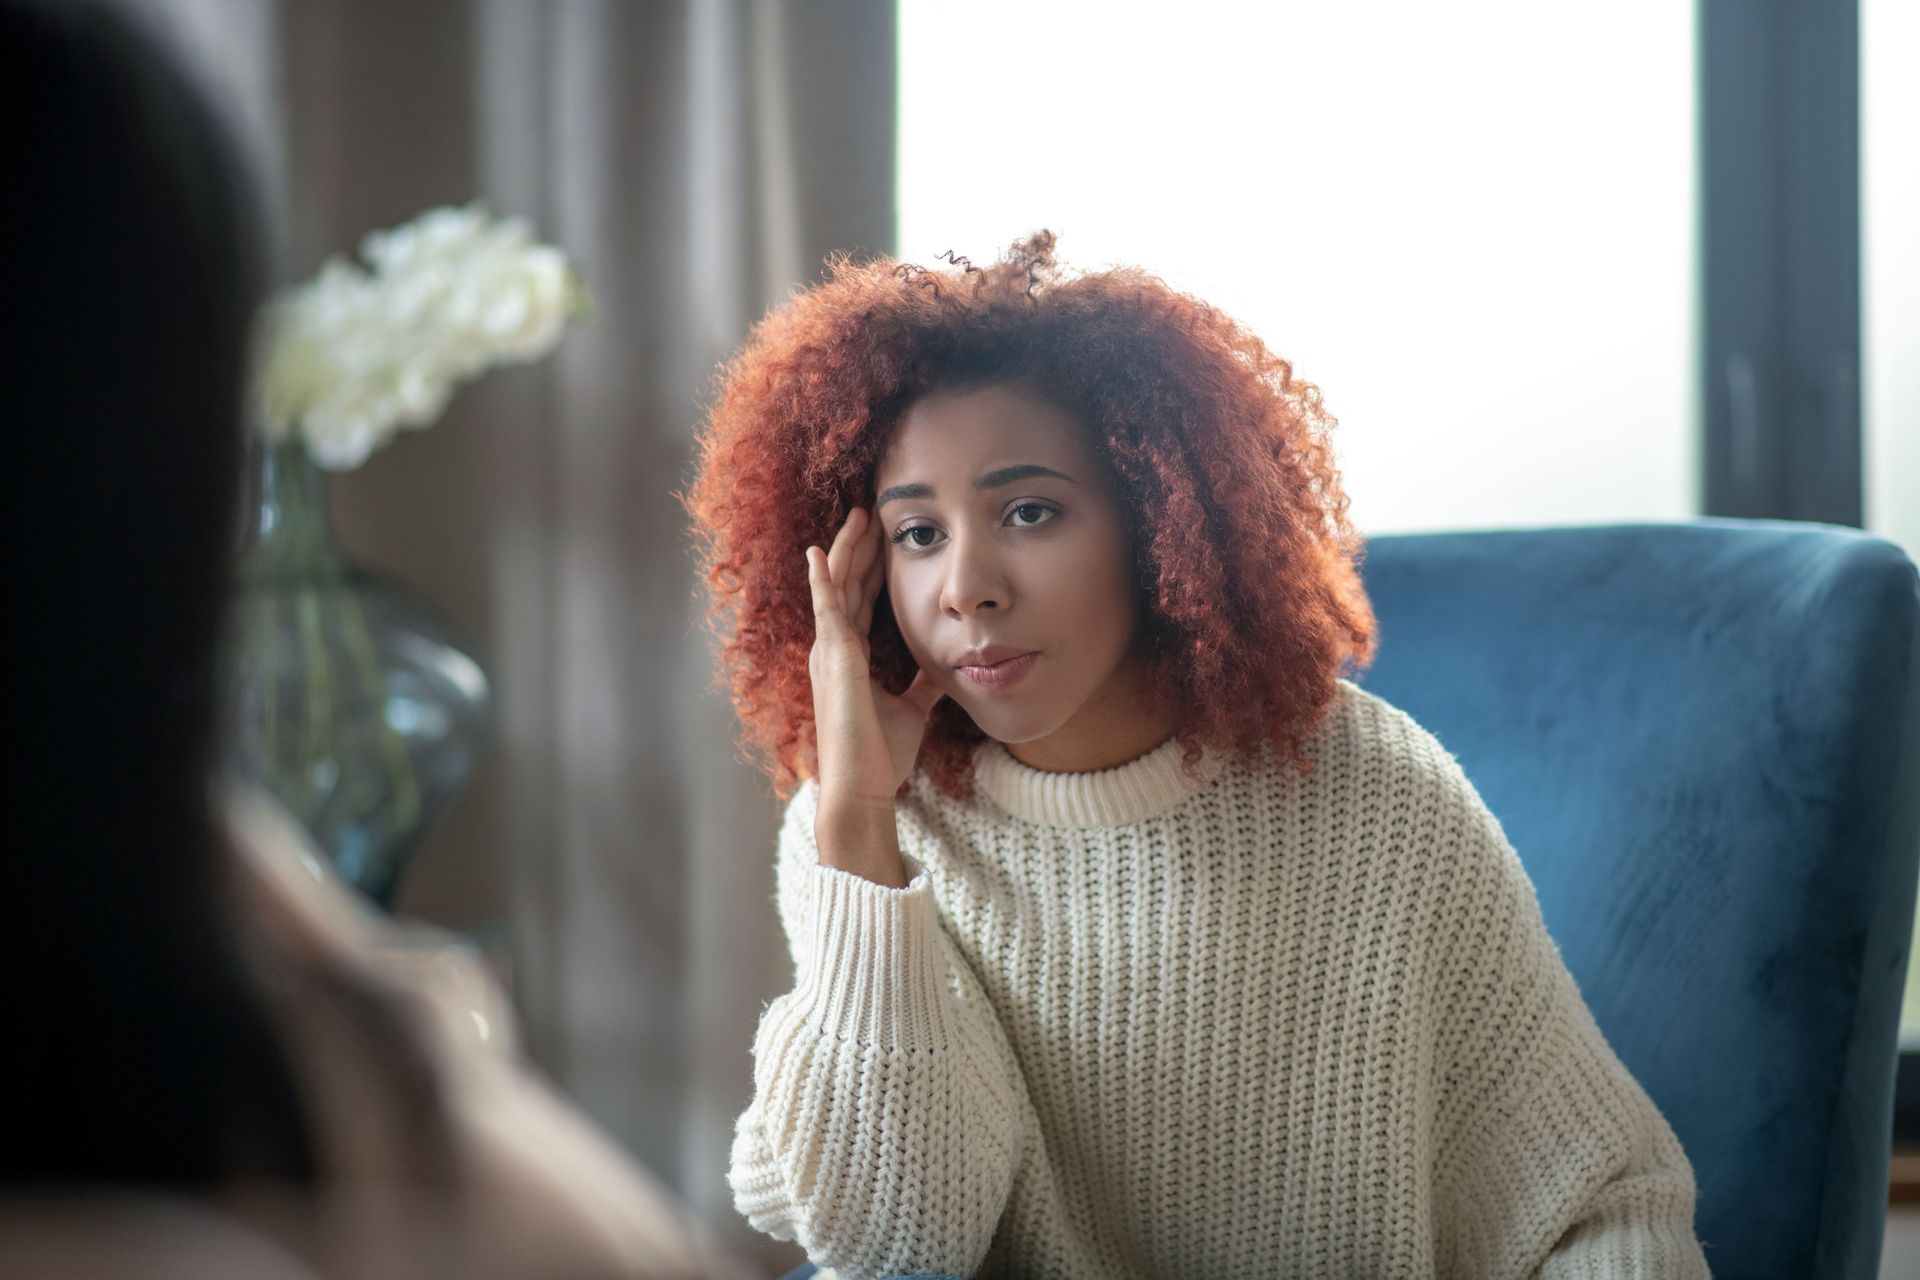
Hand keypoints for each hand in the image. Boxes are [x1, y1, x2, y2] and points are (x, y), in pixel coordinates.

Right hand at [805, 506, 944, 809]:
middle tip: (869, 511)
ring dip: (846, 549)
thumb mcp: (911, 708)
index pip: (860, 601)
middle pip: (847, 585)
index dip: (870, 569)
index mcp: (850, 658)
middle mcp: (834, 649)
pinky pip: (825, 609)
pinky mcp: (833, 658)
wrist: (862, 787)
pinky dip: (822, 579)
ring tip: (856, 516)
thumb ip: (921, 684)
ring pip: (837, 586)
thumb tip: (944, 666)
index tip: (882, 539)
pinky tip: (820, 552)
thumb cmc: (880, 755)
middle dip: (859, 548)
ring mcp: (829, 652)